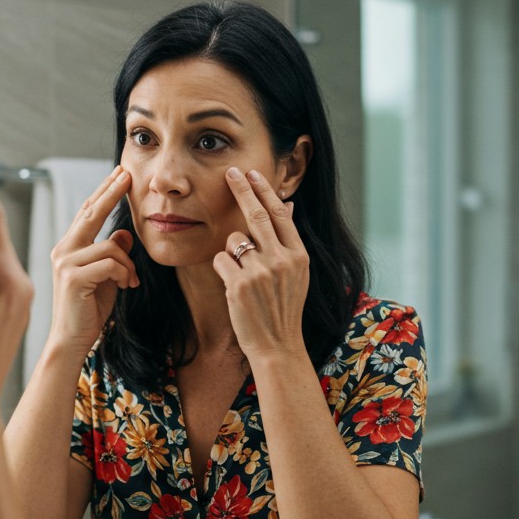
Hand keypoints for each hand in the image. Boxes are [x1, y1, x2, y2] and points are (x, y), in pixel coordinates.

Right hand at [46, 165, 137, 358]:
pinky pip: (111, 263)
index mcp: (69, 248)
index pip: (87, 212)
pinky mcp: (74, 278)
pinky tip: (125, 287)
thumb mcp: (107, 277)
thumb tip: (123, 235)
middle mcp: (63, 250)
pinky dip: (124, 274)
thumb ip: (112, 255)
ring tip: (129, 282)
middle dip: (111, 192)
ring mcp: (66, 263)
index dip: (104, 192)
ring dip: (128, 265)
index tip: (120, 174)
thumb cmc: (88, 311)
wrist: (72, 341)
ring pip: (111, 246)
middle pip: (91, 213)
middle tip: (128, 174)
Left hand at [212, 167, 308, 361]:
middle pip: (257, 214)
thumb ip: (289, 240)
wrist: (277, 346)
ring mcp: (260, 272)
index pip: (280, 213)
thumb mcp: (297, 274)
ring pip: (234, 239)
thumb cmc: (284, 309)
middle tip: (231, 172)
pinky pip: (220, 259)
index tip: (252, 173)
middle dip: (242, 189)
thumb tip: (287, 205)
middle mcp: (281, 260)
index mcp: (298, 255)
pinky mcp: (239, 285)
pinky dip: (222, 268)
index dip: (264, 190)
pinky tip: (232, 285)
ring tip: (243, 275)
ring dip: (232, 250)